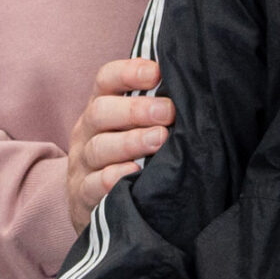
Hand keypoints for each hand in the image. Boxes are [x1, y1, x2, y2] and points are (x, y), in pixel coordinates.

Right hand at [67, 57, 172, 230]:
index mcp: (102, 108)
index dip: (128, 72)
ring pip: (99, 148)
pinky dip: (113, 177)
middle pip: (101, 112)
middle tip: (168, 112)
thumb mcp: (136, 128)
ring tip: (159, 140)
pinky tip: (133, 172)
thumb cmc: (128, 156)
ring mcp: (83, 164)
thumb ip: (158, 108)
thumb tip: (197, 87)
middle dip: (136, 110)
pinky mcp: (83, 195)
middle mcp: (87, 132)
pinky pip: (93, 185)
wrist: (96, 206)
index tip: (156, 72)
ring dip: (130, 142)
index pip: (106, 80)